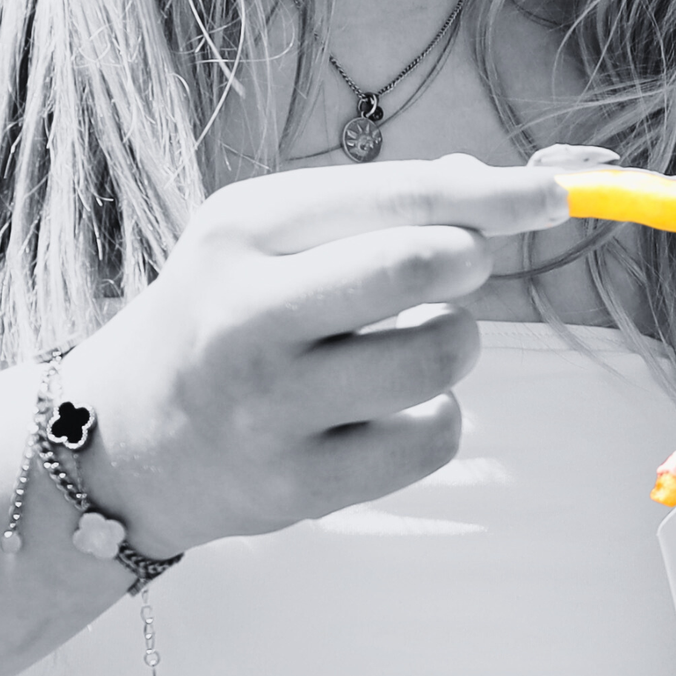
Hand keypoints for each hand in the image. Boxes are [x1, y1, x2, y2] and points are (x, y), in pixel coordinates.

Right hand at [57, 155, 568, 558]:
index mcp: (243, 229)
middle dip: (471, 257)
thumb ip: (379, 204)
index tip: (555, 194)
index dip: (494, 195)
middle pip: (417, 264)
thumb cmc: (227, 312)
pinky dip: (438, 414)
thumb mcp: (270, 234)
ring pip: (439, 352)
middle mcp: (247, 314)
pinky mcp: (298, 488)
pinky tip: (390, 409)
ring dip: (454, 338)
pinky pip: (434, 437)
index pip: (395, 196)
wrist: (120, 438)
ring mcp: (270, 408)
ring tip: (408, 341)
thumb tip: (499, 187)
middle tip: (461, 266)